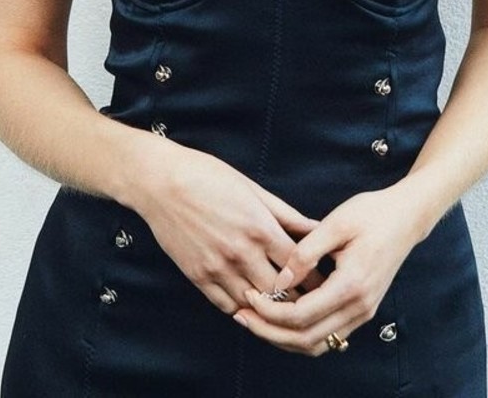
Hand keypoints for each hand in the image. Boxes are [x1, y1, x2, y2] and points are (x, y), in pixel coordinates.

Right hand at [134, 142, 324, 316]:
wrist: (160, 183)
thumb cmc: (209, 176)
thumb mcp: (252, 188)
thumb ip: (286, 214)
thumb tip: (316, 227)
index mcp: (260, 227)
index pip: (300, 265)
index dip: (316, 276)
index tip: (326, 280)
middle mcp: (241, 252)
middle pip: (282, 292)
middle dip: (300, 298)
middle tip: (313, 301)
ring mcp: (218, 269)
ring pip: (256, 306)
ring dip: (272, 308)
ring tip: (286, 309)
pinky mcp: (198, 278)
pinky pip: (228, 307)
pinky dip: (244, 310)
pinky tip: (254, 305)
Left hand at [232, 184, 424, 356]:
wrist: (407, 217)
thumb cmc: (372, 213)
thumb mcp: (336, 223)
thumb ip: (306, 252)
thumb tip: (280, 280)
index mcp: (352, 285)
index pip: (302, 315)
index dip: (270, 311)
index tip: (248, 295)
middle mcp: (359, 307)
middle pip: (306, 339)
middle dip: (269, 332)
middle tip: (241, 315)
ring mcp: (363, 313)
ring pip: (317, 344)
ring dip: (283, 338)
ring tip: (256, 320)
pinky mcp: (361, 310)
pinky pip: (327, 336)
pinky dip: (301, 334)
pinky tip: (281, 318)